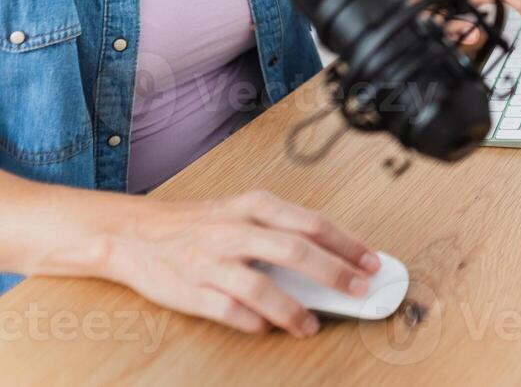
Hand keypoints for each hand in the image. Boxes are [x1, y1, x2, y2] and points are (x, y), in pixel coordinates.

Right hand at [102, 190, 379, 337]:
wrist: (134, 234)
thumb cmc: (200, 224)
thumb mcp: (244, 213)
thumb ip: (284, 231)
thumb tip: (335, 258)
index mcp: (254, 206)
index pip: (312, 223)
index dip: (347, 244)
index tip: (373, 262)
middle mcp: (235, 230)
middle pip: (295, 251)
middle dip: (334, 274)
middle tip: (359, 291)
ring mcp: (212, 261)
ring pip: (262, 287)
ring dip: (294, 310)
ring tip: (311, 325)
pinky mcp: (191, 289)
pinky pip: (230, 311)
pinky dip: (254, 322)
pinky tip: (269, 328)